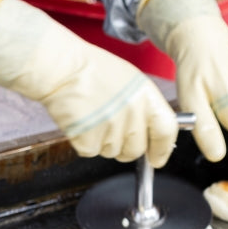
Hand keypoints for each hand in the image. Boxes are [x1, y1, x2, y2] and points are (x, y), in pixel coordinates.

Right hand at [0, 0, 177, 164]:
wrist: (62, 69)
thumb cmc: (91, 69)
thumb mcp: (130, 81)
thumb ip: (143, 106)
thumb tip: (148, 128)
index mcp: (146, 97)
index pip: (165, 132)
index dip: (162, 150)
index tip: (157, 159)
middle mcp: (132, 115)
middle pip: (135, 150)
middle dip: (125, 148)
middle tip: (110, 132)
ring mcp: (111, 129)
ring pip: (111, 152)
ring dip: (101, 142)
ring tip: (92, 118)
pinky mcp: (88, 139)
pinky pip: (90, 151)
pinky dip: (82, 142)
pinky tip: (80, 122)